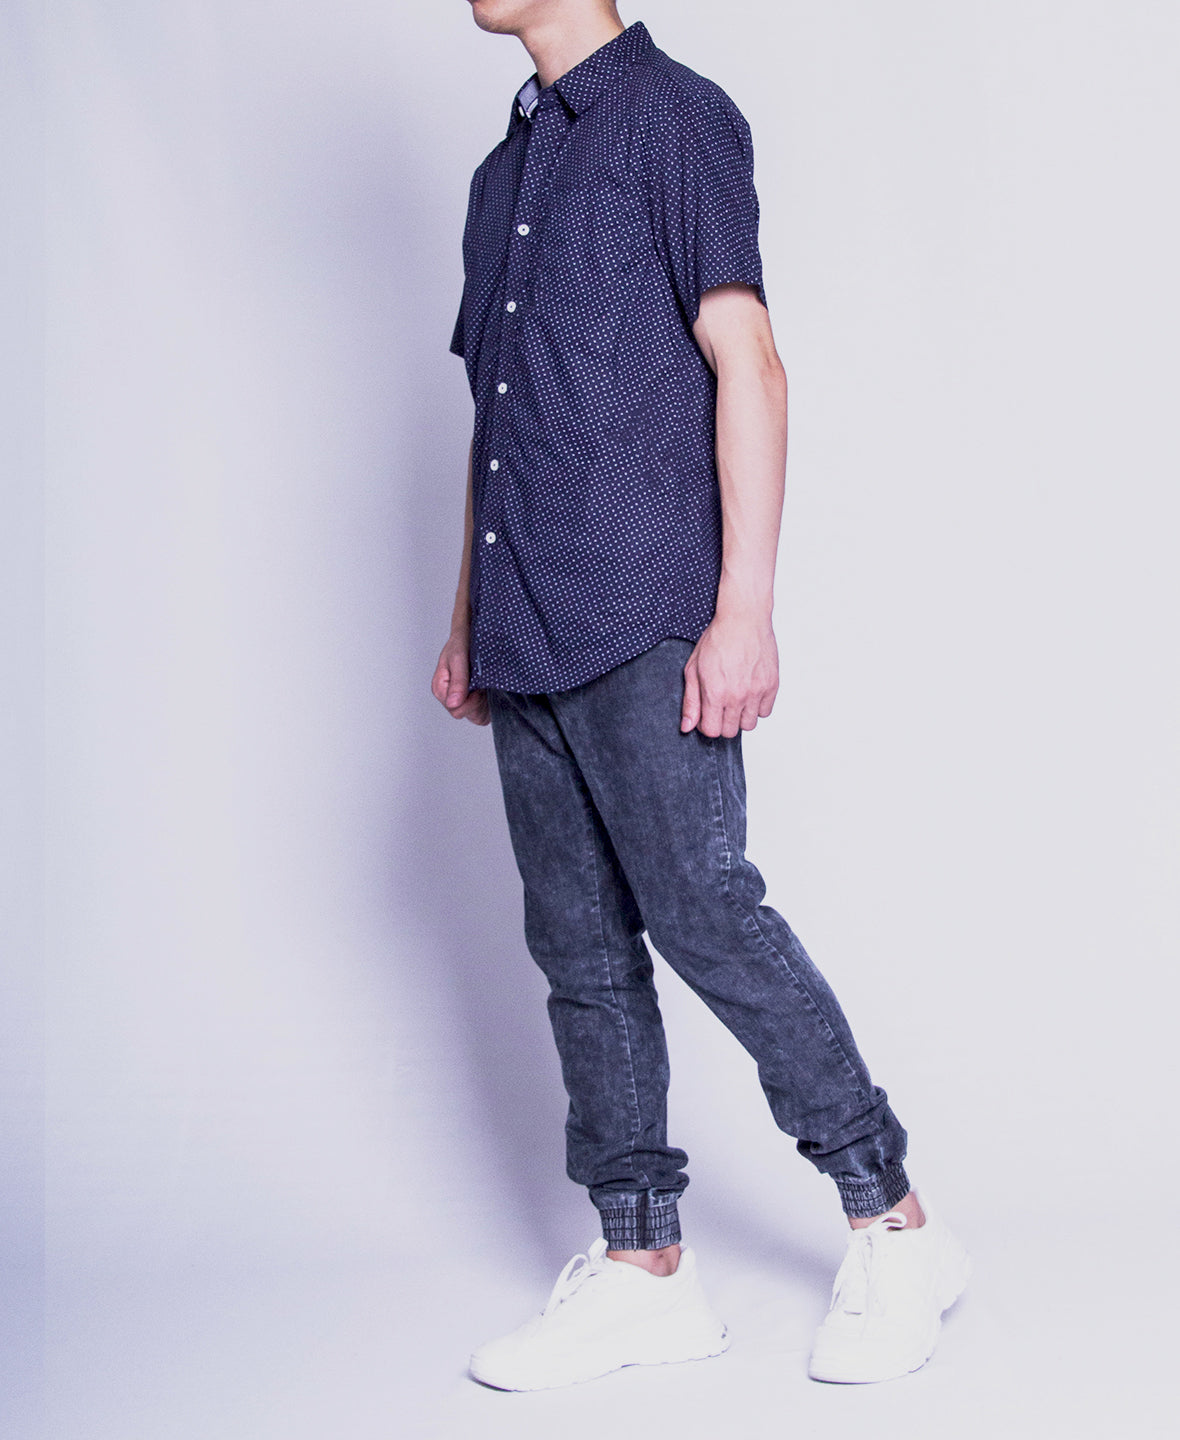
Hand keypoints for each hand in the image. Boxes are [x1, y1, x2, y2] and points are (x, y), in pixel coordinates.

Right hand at [431, 630, 489, 725]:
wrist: (472, 633)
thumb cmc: (462, 642)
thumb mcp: (458, 657)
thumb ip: (457, 681)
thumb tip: (454, 703)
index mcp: (441, 688)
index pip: (456, 709)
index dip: (469, 700)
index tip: (477, 685)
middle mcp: (450, 697)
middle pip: (466, 714)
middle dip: (477, 701)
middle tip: (482, 682)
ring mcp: (463, 700)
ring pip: (476, 716)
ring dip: (484, 702)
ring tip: (485, 684)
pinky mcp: (475, 701)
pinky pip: (484, 714)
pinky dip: (490, 704)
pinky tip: (489, 688)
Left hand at [681, 611, 777, 737]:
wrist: (743, 619)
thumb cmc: (718, 639)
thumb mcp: (694, 668)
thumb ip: (690, 701)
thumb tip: (687, 726)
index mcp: (715, 692)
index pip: (712, 731)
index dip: (707, 725)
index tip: (707, 714)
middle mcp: (737, 696)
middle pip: (731, 732)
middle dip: (722, 722)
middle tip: (720, 704)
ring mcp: (756, 692)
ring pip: (749, 725)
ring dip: (740, 716)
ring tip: (736, 698)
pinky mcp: (772, 685)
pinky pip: (765, 712)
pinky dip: (757, 706)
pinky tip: (749, 692)